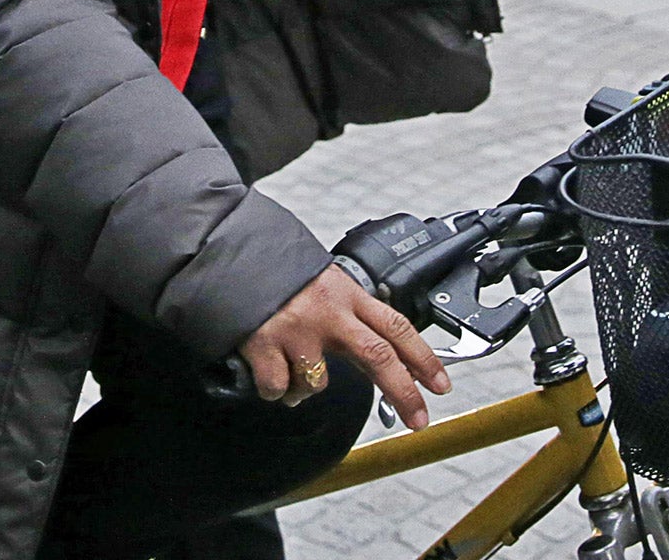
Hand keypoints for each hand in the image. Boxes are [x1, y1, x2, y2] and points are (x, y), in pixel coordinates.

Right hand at [240, 265, 449, 429]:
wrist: (228, 249)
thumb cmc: (276, 268)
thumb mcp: (321, 280)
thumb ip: (346, 311)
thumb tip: (374, 352)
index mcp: (346, 293)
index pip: (397, 326)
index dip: (424, 358)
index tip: (440, 385)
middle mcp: (327, 311)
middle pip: (379, 357)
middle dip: (404, 393)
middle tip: (418, 419)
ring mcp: (297, 328)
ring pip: (319, 383)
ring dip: (306, 390)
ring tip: (292, 373)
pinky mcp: (265, 342)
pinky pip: (279, 388)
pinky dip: (275, 389)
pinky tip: (267, 369)